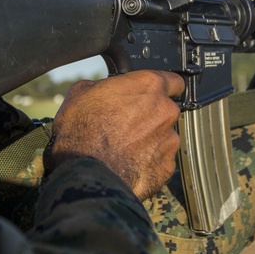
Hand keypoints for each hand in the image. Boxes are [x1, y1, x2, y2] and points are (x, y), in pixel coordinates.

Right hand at [47, 70, 183, 200]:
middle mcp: (166, 111)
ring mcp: (169, 140)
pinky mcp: (167, 166)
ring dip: (150, 140)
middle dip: (151, 116)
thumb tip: (105, 89)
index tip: (152, 95)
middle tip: (127, 124)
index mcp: (149, 86)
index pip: (174, 80)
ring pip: (164, 136)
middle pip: (167, 110)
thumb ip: (104, 86)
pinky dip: (149, 161)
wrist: (86, 173)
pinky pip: (161, 160)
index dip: (162, 88)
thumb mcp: (81, 92)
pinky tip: (129, 163)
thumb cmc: (81, 131)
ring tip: (124, 148)